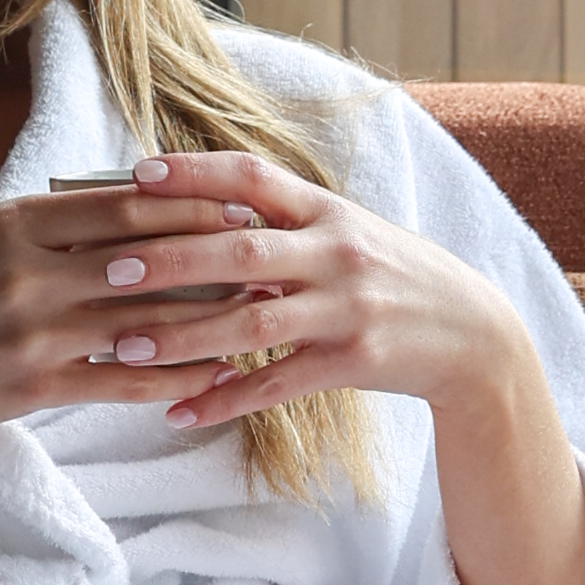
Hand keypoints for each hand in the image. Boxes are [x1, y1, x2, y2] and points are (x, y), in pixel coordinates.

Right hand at [0, 182, 290, 476]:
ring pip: (147, 319)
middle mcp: (28, 272)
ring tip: (262, 312)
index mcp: (16, 224)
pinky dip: (179, 377)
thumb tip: (128, 204)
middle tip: (271, 252)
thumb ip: (50, 224)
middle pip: (148, 257)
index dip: (193, 202)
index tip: (242, 200)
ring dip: (213, 318)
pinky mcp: (37, 386)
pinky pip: (127, 380)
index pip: (126, 204)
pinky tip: (217, 375)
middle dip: (218, 255)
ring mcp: (34, 332)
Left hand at [62, 153, 524, 432]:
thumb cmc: (388, 275)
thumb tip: (191, 210)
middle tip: (112, 269)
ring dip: (183, 336)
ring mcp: (346, 308)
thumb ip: (278, 221)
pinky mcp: (352, 362)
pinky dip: (225, 399)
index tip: (136, 174)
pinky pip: (277, 385)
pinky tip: (179, 411)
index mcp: (326, 209)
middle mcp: (336, 251)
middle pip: (242, 248)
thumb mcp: (343, 232)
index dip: (195, 173)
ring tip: (125, 347)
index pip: (253, 176)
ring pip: (252, 322)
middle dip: (172, 258)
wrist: (473, 334)